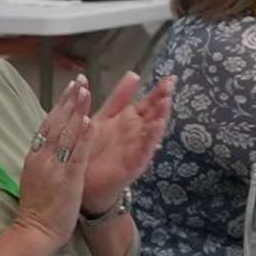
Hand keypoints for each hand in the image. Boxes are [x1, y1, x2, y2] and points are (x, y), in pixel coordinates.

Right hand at [10, 81, 95, 240]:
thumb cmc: (37, 207)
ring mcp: (54, 166)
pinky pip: (75, 154)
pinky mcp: (67, 178)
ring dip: (76, 111)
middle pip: (56, 123)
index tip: (70, 87)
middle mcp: (42, 157)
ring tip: (85, 91)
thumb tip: (47, 143)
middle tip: (80, 80)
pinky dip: (81, 137)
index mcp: (34, 156)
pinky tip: (88, 121)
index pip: (47, 124)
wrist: (34, 230)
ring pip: (66, 133)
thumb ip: (42, 158)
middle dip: (69, 100)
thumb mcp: (35, 176)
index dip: (60, 104)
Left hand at [75, 73, 173, 214]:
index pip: (149, 102)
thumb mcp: (105, 117)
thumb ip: (119, 98)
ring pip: (153, 131)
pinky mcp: (133, 163)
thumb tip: (134, 73)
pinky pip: (144, 150)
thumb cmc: (94, 149)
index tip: (169, 77)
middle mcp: (138, 133)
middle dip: (163, 99)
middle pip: (154, 113)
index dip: (159, 90)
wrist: (84, 182)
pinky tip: (156, 127)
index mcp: (130, 120)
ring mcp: (138, 148)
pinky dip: (151, 139)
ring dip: (160, 117)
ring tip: (166, 102)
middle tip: (171, 84)